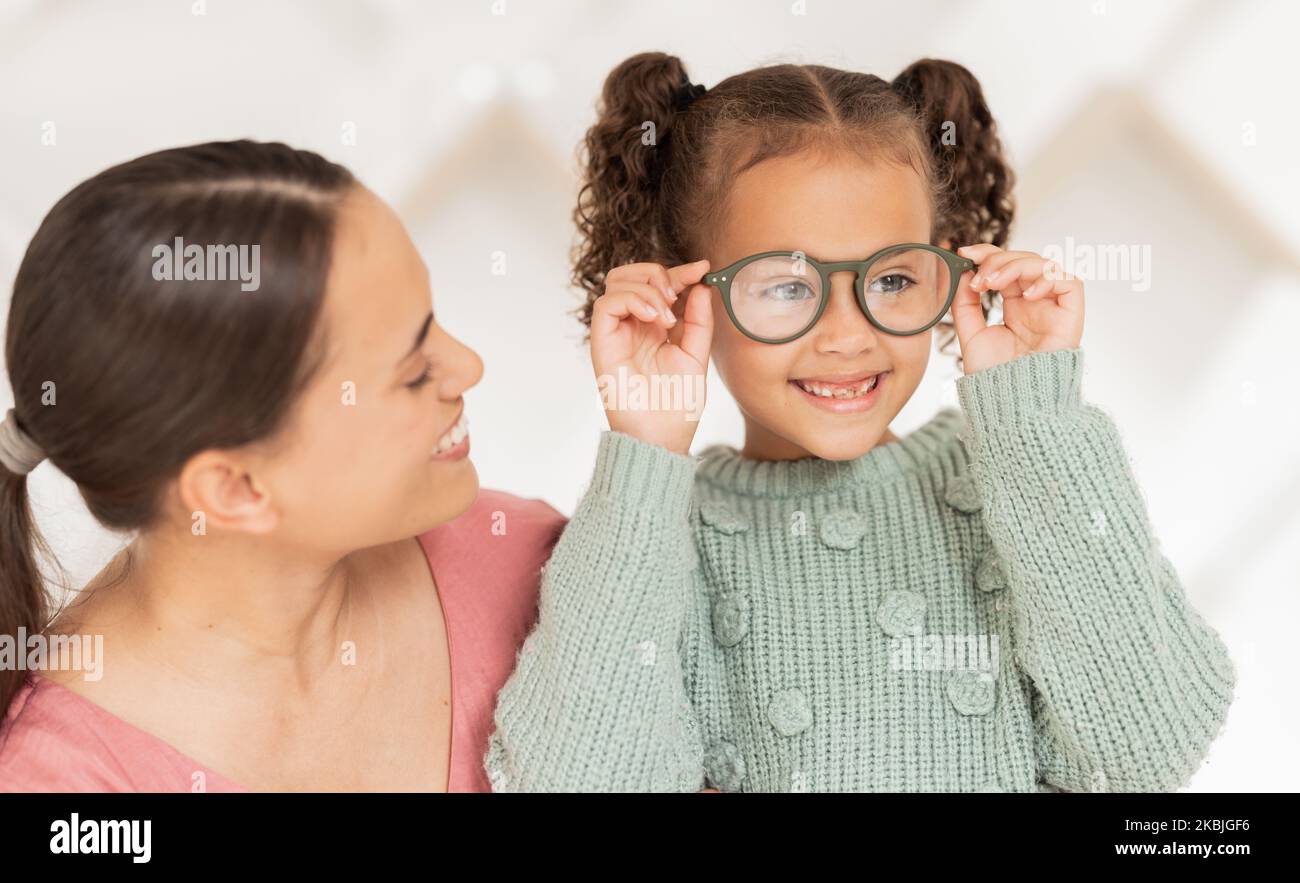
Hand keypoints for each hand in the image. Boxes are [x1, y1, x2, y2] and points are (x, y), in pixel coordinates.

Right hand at [589, 259, 712, 454]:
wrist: (661, 438)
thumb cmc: (676, 406)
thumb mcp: (697, 355)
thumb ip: (699, 321)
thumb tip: (701, 286)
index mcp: (655, 328)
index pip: (660, 285)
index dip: (681, 271)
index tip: (704, 268)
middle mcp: (633, 326)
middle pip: (633, 273)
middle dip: (660, 273)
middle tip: (677, 294)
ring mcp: (616, 332)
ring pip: (617, 281)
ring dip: (647, 287)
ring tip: (665, 315)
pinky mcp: (602, 341)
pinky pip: (606, 303)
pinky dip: (631, 300)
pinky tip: (652, 318)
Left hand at [951, 244, 1083, 375]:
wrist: (1010, 404)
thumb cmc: (993, 376)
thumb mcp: (971, 333)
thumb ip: (965, 303)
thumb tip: (962, 271)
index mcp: (1015, 306)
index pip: (1006, 266)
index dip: (987, 253)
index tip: (963, 252)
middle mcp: (1036, 303)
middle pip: (1024, 260)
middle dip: (998, 259)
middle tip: (978, 276)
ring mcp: (1054, 308)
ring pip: (1045, 264)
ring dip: (1016, 266)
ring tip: (991, 283)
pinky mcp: (1071, 316)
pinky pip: (1070, 283)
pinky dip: (1046, 279)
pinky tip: (1024, 295)